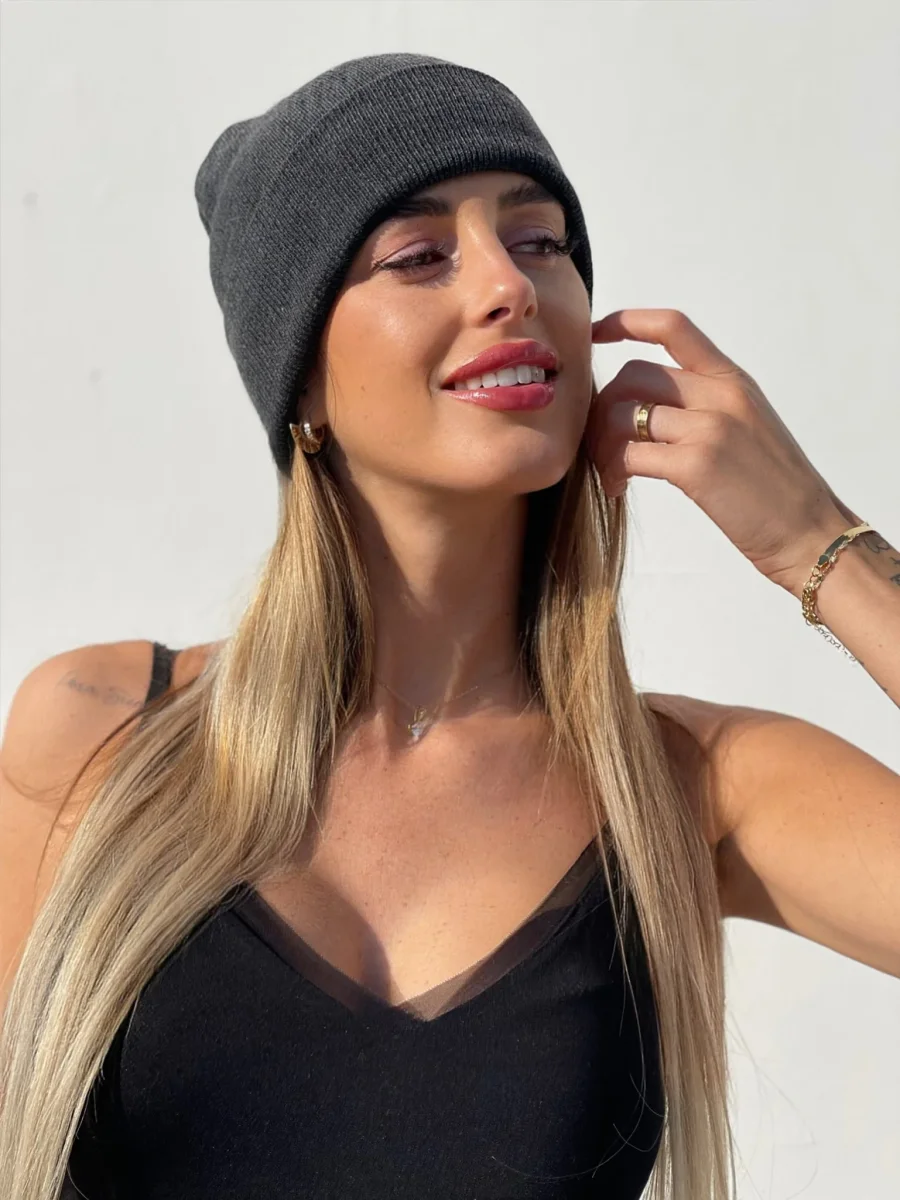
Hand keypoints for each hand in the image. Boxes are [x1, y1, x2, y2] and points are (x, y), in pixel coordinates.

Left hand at [585, 308, 863, 594]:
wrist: (812, 532)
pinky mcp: (696, 465)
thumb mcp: (747, 428)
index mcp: (733, 380)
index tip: (595, 334)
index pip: (673, 327)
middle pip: (633, 374)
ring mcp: (710, 428)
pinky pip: (628, 453)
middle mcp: (721, 395)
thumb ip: (704, 407)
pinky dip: (612, 470)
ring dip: (602, 444)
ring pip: (622, 413)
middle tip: (602, 445)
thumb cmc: (776, 491)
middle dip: (603, 407)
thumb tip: (644, 409)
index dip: (626, 322)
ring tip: (611, 473)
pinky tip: (619, 487)